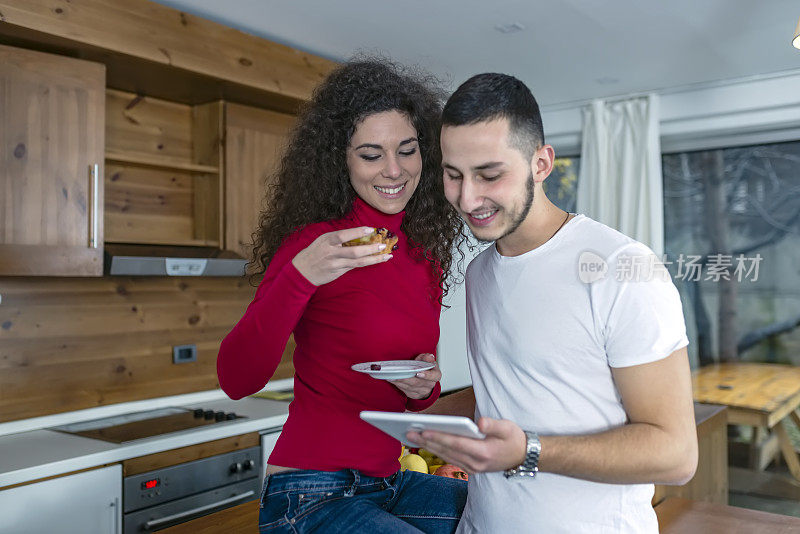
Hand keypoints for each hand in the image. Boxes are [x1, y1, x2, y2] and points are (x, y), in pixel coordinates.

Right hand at [291, 226, 391, 285]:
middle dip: (370, 248)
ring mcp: (335, 264)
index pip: (344, 235)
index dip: (357, 232)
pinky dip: (367, 263)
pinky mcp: (338, 272)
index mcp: (327, 240)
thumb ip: (338, 238)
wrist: (302, 270)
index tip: (371, 229)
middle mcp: (331, 252)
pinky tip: (376, 260)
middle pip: (354, 251)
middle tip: (383, 245)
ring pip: (357, 261)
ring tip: (386, 255)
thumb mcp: (322, 240)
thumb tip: (359, 234)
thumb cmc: (315, 252)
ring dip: (373, 258)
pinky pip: (355, 266)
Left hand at [388, 353, 439, 399]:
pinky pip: (405, 390)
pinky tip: (392, 379)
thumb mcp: (428, 361)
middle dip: (407, 378)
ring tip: (391, 376)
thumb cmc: (426, 369)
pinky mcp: (414, 394)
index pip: (433, 376)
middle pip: (417, 382)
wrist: (426, 382)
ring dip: (400, 381)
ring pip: (409, 387)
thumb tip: (429, 356)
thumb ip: (427, 358)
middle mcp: (429, 385)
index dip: (426, 375)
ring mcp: (422, 391)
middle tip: (398, 373)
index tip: (418, 373)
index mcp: (435, 375)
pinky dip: (398, 385)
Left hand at [407, 417, 526, 472]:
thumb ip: (493, 424)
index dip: (439, 437)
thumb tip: (479, 423)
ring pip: (445, 456)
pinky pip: (449, 459)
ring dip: (428, 446)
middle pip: (446, 451)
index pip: (456, 443)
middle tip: (408, 431)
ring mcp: (472, 468)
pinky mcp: (470, 468)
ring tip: (412, 436)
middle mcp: (476, 463)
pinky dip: (436, 451)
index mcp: (484, 452)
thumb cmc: (514, 439)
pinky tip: (426, 443)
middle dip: (426, 441)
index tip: (424, 430)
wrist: (523, 457)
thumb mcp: (508, 428)